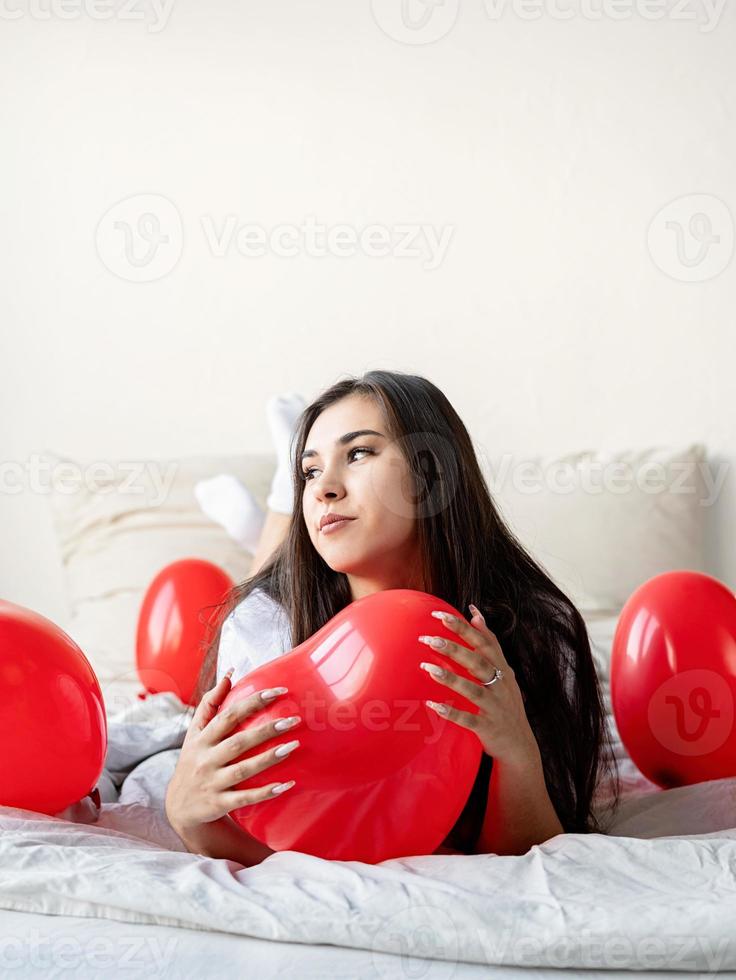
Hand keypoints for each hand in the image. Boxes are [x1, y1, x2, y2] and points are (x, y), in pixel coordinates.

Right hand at [165, 669, 301, 838]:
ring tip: (293, 746)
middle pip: (238, 742)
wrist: (179, 807)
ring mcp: (212, 783)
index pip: (228, 715)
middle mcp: (205, 759)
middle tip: (293, 720)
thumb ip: (211, 702)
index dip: (253, 702)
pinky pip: (245, 798)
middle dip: (266, 730)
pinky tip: (287, 784)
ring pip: (243, 770)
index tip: (278, 691)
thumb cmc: (193, 760)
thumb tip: (230, 673)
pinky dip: (265, 792)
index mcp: (201, 739)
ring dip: (269, 758)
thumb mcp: (195, 733)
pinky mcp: (219, 804)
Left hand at [417, 603, 538, 766]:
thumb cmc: (505, 702)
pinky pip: (469, 719)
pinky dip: (451, 712)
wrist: (520, 745)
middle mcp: (501, 685)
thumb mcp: (503, 671)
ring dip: (450, 679)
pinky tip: (433, 705)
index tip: (440, 614)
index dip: (464, 627)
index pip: (484, 642)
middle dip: (454, 648)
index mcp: (502, 669)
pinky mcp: (488, 727)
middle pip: (478, 662)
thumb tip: (475, 614)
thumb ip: (489, 643)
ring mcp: (495, 706)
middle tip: (429, 638)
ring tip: (427, 668)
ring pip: (473, 689)